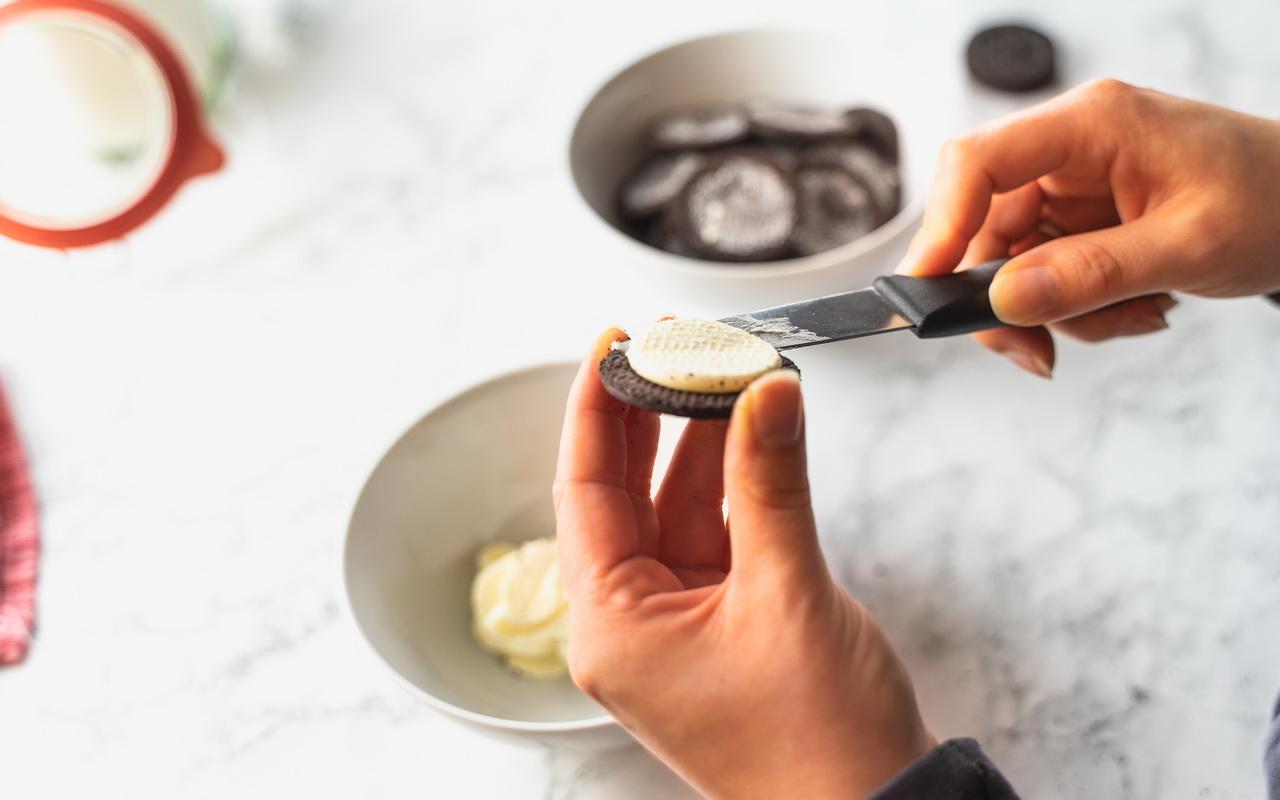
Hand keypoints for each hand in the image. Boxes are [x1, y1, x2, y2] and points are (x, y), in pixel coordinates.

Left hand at [553, 330, 932, 797]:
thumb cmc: (818, 740)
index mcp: (612, 627)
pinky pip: (718, 530)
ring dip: (702, 440)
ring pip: (677, 504)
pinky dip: (737, 480)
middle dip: (650, 412)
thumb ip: (770, 483)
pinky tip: (754, 428)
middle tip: (675, 338)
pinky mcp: (725, 620)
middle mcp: (631, 622)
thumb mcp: (788, 593)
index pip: (583, 491)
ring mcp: (678, 620)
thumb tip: (764, 389)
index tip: (612, 341)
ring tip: (726, 367)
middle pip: (624, 490)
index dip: (595, 407)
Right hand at [899, 78, 1279, 376]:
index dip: (941, 227)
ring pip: (1012, 262)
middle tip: (1035, 352)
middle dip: (1006, 298)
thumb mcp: (1187, 246)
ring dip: (1055, 310)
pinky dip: (1079, 308)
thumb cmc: (1276, 200)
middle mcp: (1069, 149)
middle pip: (984, 226)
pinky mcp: (1084, 218)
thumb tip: (1005, 301)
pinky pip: (1047, 274)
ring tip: (1130, 318)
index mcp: (1090, 125)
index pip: (977, 163)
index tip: (929, 292)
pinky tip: (1136, 307)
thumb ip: (1090, 274)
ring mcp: (1074, 185)